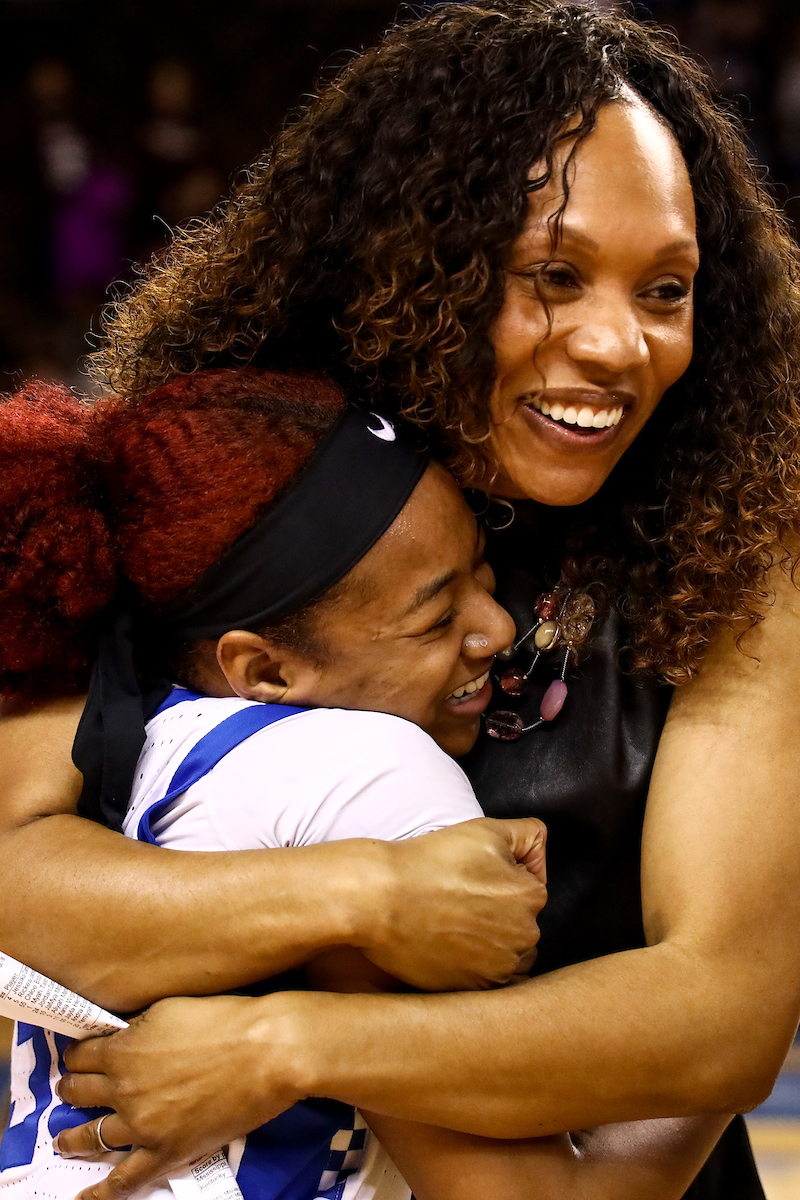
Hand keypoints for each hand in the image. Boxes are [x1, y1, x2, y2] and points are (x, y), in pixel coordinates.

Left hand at [54, 993, 305, 1198]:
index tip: (76, 1059)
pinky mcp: (166, 1152)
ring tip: (64, 1140)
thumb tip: (126, 1036)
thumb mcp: (171, 1008)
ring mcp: (142, 1125)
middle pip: (80, 1093)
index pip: (82, 1055)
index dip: (77, 1057)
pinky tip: (86, 1195)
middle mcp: (123, 1088)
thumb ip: (140, 1027)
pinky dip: (101, 1191)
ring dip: (73, 1137)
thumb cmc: (226, 1020)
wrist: (267, 1051)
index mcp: (123, 1049)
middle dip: (71, 1091)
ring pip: (93, 1135)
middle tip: (69, 1093)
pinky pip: (125, 1178)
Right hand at [359, 816, 546, 989]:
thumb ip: (528, 835)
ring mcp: (500, 967)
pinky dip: (475, 966)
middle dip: (499, 914)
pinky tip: (451, 947)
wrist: (381, 900)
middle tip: (458, 900)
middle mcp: (525, 936)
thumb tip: (539, 855)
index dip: (499, 880)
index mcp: (531, 897)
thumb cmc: (430, 862)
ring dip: (491, 943)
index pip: (529, 889)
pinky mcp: (474, 989)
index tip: (471, 879)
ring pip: (508, 953)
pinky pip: (489, 979)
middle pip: (521, 923)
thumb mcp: (485, 831)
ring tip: (453, 925)